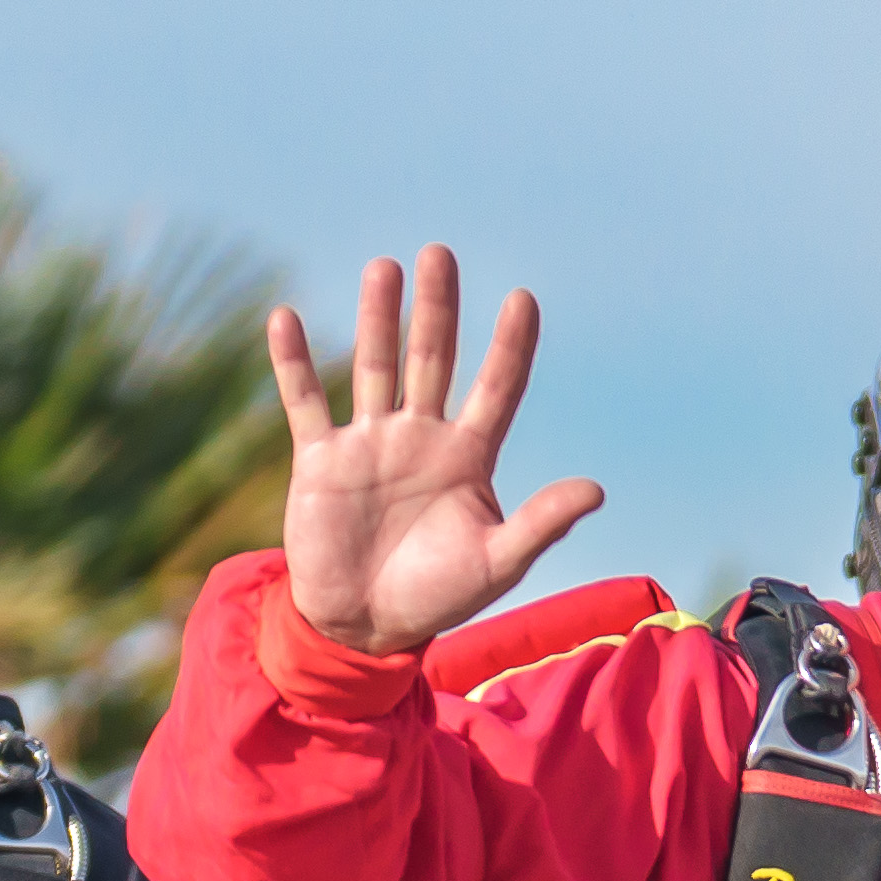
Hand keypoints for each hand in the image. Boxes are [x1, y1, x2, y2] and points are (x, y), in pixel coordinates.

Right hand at [271, 245, 603, 654]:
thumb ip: (541, 524)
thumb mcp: (498, 563)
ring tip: (384, 268)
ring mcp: (370, 444)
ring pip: (375, 368)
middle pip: (434, 360)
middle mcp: (421, 438)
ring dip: (376, 319)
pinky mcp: (320, 460)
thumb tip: (596, 489)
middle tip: (441, 253)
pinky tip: (284, 317)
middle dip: (437, 309)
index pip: (497, 389)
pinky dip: (293, 364)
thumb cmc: (438, 597)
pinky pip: (305, 402)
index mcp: (469, 457)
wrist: (366, 627)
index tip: (523, 298)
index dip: (511, 347)